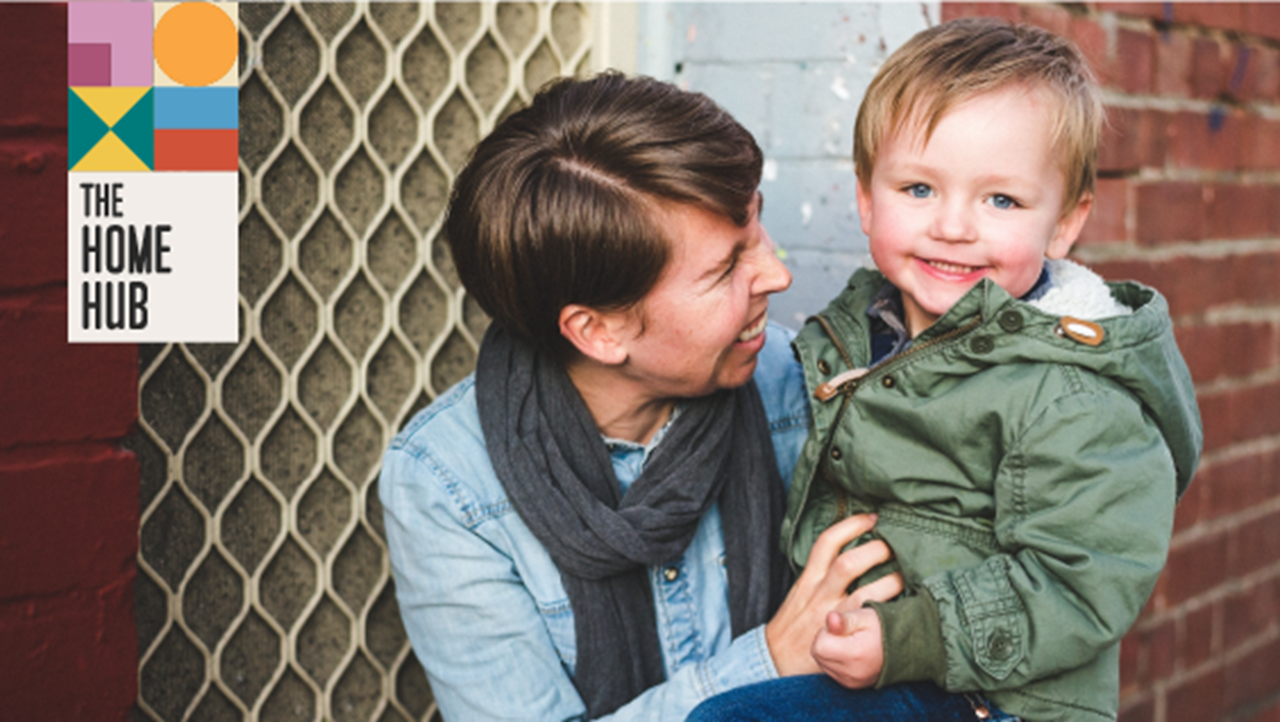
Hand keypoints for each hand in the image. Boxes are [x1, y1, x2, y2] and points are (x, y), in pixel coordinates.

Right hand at [764, 514, 893, 674]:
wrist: (775, 661)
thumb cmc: (791, 625)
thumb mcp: (798, 593)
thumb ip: (818, 574)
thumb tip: (846, 550)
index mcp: (808, 578)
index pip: (827, 542)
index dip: (851, 525)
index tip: (872, 517)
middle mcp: (820, 594)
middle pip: (849, 563)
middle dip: (876, 549)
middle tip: (897, 544)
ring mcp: (833, 616)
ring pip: (865, 592)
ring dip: (891, 580)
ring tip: (907, 573)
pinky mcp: (843, 637)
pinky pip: (869, 620)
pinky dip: (889, 610)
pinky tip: (905, 605)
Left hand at [812, 607, 884, 688]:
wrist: (905, 647)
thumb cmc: (884, 627)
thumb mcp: (865, 616)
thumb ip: (844, 619)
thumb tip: (829, 618)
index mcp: (855, 654)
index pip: (819, 645)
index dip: (827, 631)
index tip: (843, 627)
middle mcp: (852, 673)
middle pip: (818, 655)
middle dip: (827, 641)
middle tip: (847, 634)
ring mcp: (852, 682)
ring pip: (822, 663)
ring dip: (829, 651)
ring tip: (850, 642)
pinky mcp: (852, 686)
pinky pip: (830, 671)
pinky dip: (835, 661)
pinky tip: (850, 653)